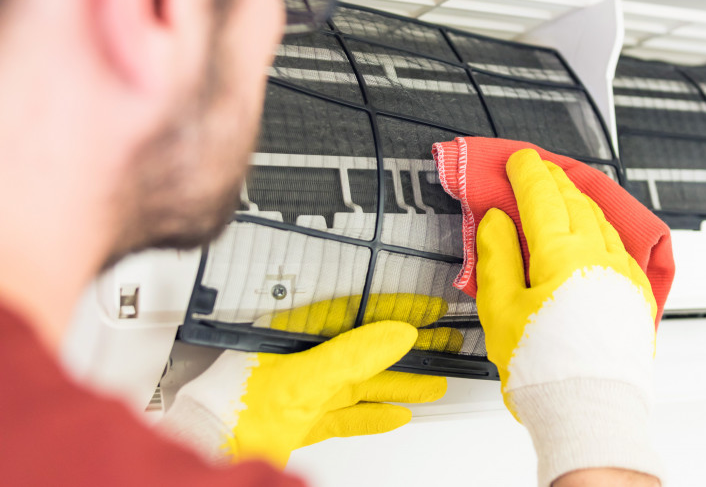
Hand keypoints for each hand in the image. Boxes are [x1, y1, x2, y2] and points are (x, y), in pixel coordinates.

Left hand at [159, 294, 451, 466]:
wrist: (210, 446)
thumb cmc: (234, 407)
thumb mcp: (302, 378)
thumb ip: (351, 355)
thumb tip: (397, 333)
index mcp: (298, 335)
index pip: (359, 314)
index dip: (397, 311)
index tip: (428, 309)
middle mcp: (305, 358)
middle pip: (369, 348)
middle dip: (409, 348)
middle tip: (444, 343)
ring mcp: (306, 390)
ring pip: (364, 382)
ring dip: (401, 383)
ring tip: (433, 383)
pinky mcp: (305, 419)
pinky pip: (349, 413)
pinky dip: (375, 415)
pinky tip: (398, 414)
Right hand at [476, 149, 661, 485]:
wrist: (590, 412)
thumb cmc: (545, 369)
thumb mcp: (500, 309)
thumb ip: (496, 256)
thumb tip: (496, 221)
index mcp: (562, 254)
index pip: (543, 196)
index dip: (527, 172)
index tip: (519, 160)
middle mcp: (599, 256)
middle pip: (575, 200)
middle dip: (554, 179)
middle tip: (537, 169)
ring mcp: (623, 275)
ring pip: (603, 219)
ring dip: (580, 199)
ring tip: (564, 194)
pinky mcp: (636, 296)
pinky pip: (620, 245)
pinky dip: (602, 227)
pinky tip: (595, 232)